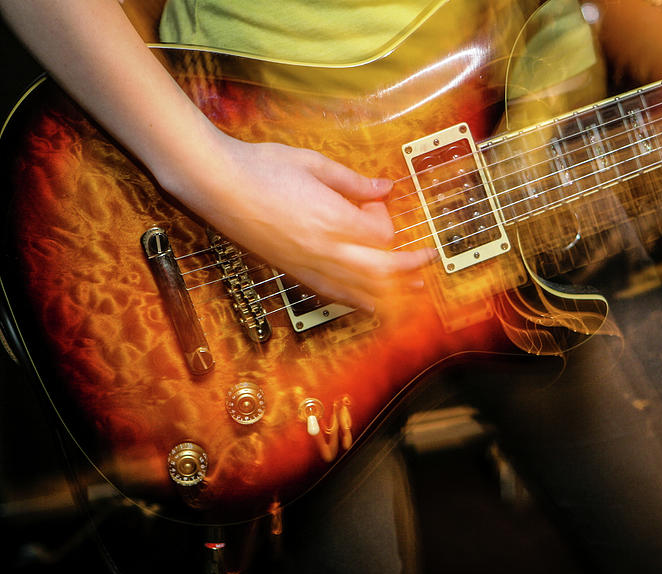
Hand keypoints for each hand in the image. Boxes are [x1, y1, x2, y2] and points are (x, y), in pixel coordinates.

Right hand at [165, 129, 433, 311]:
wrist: (215, 184)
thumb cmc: (260, 168)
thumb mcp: (313, 163)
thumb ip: (353, 181)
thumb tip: (385, 187)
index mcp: (333, 219)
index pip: (380, 235)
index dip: (387, 221)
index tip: (380, 206)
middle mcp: (325, 249)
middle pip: (380, 271)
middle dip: (409, 268)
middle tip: (428, 260)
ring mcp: (308, 265)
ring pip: (360, 290)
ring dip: (392, 292)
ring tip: (414, 292)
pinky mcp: (293, 273)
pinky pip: (333, 295)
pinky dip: (357, 301)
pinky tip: (369, 304)